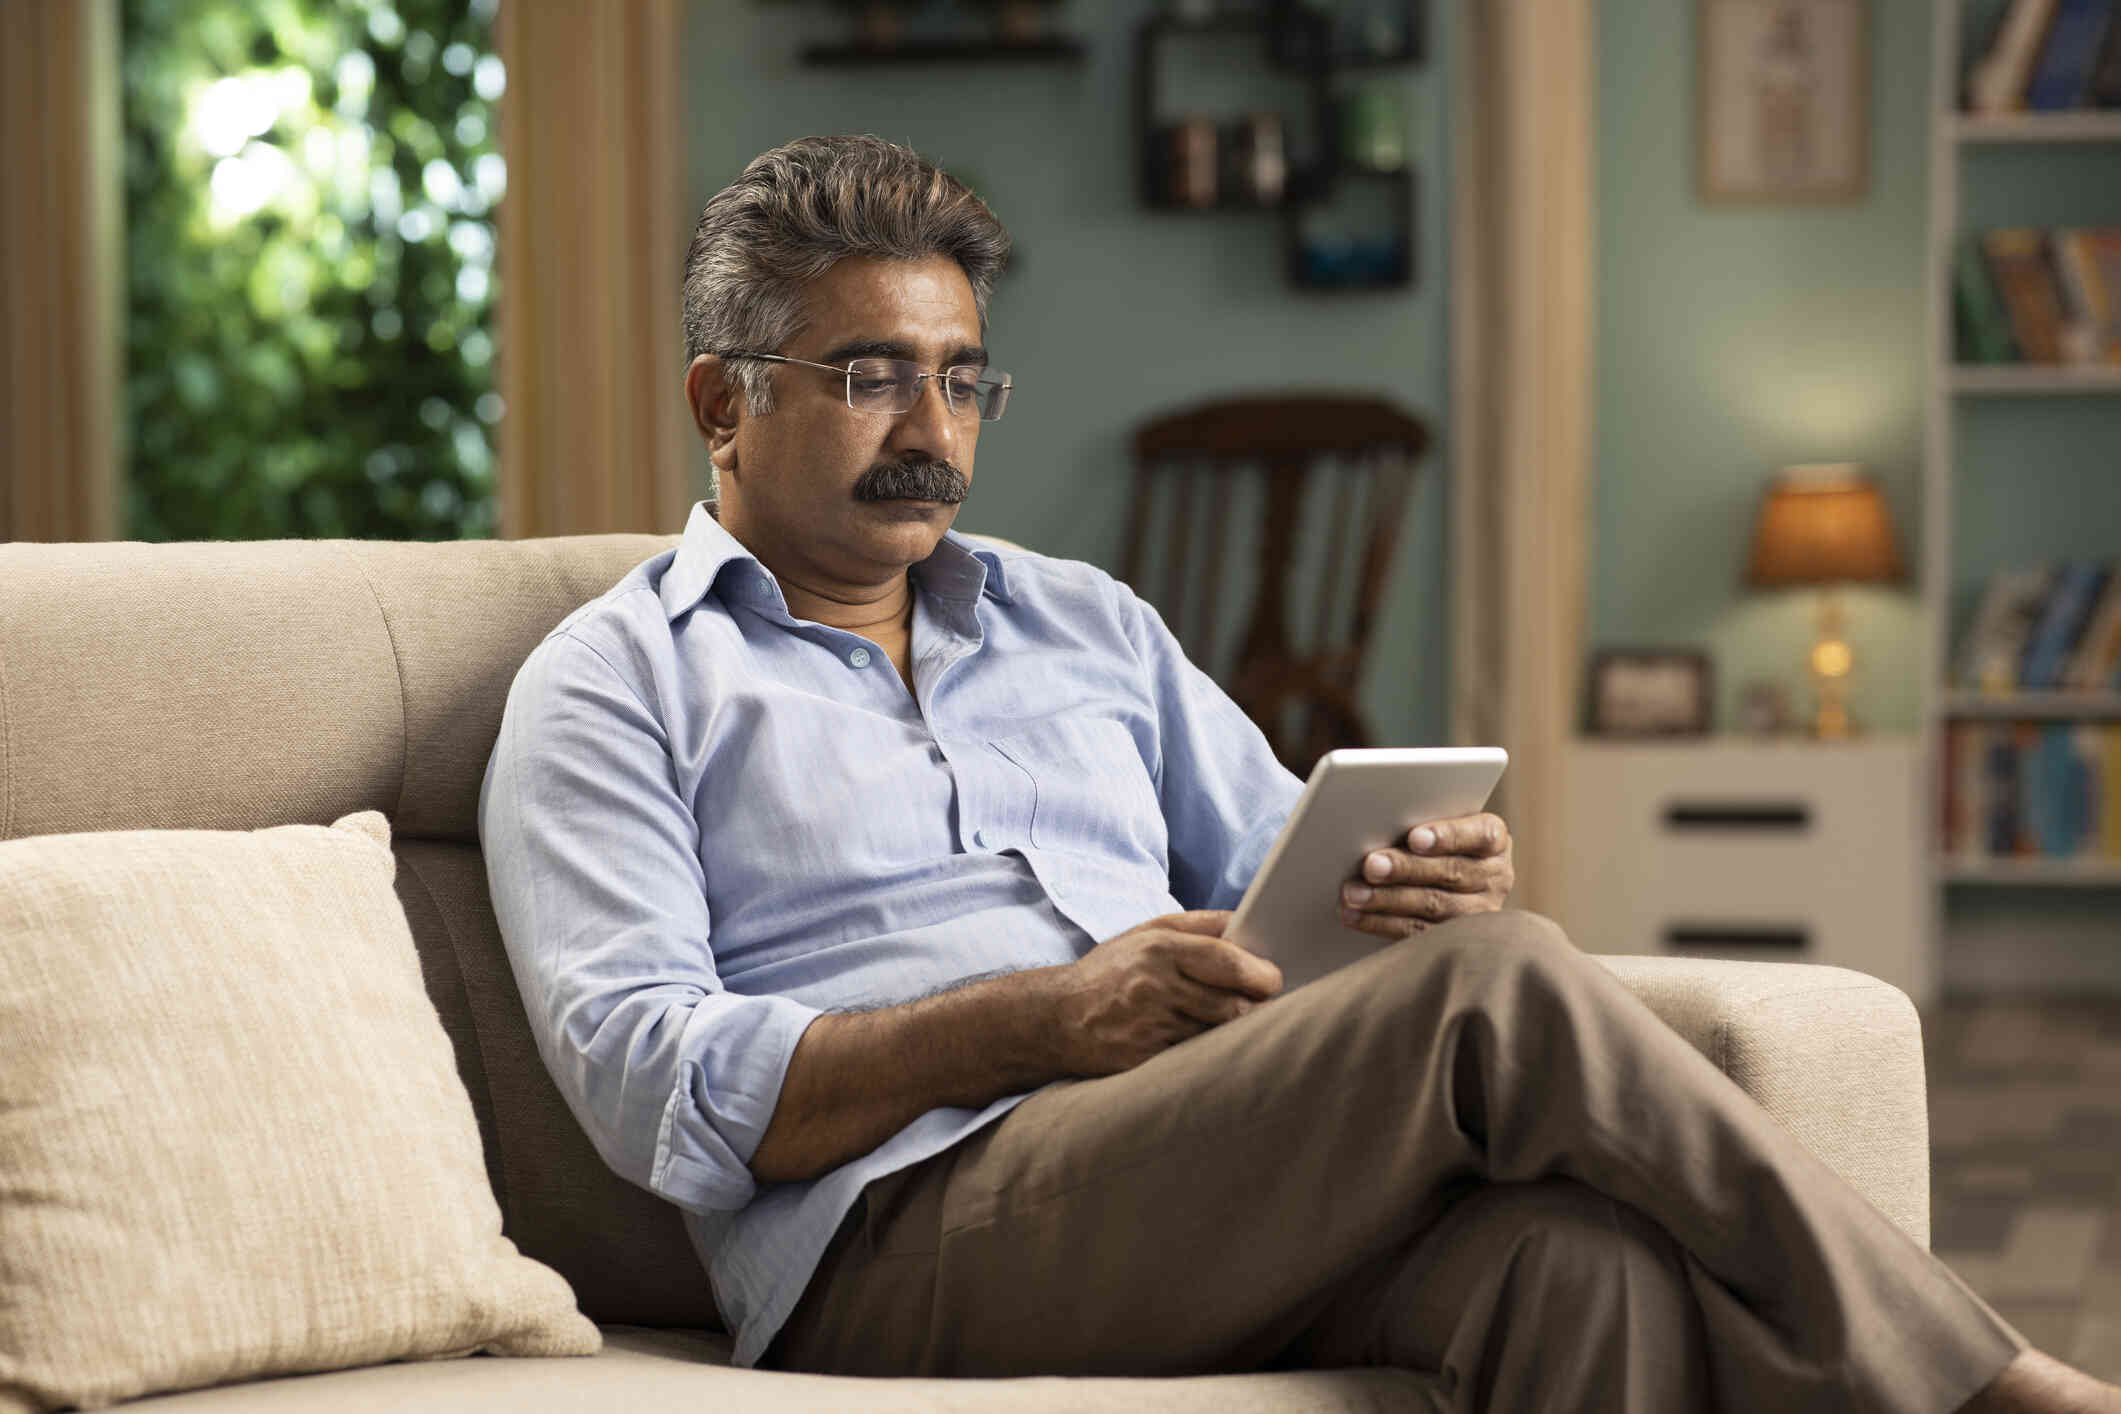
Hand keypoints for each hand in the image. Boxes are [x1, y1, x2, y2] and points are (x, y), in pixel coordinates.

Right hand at [1048, 911, 1283, 1075]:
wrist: (1054, 1018)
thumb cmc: (1108, 972)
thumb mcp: (1146, 932)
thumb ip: (1200, 925)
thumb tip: (1248, 922)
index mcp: (1159, 950)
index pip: (1226, 961)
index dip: (1260, 973)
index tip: (1274, 979)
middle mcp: (1154, 988)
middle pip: (1230, 1006)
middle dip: (1256, 1008)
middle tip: (1264, 1006)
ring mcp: (1148, 1029)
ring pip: (1216, 1036)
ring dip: (1234, 1032)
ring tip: (1238, 1024)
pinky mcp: (1144, 1062)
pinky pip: (1194, 1059)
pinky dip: (1208, 1053)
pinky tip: (1209, 1046)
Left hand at [1339, 812, 1513, 938]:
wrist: (1451, 878)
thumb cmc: (1435, 841)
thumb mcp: (1440, 825)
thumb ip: (1419, 823)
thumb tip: (1375, 824)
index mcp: (1494, 840)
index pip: (1480, 834)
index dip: (1447, 836)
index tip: (1414, 837)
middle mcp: (1494, 877)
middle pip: (1451, 873)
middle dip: (1406, 868)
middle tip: (1370, 865)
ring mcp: (1479, 912)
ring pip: (1433, 906)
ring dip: (1387, 899)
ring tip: (1353, 893)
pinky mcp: (1454, 939)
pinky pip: (1417, 933)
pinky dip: (1380, 923)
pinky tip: (1354, 915)